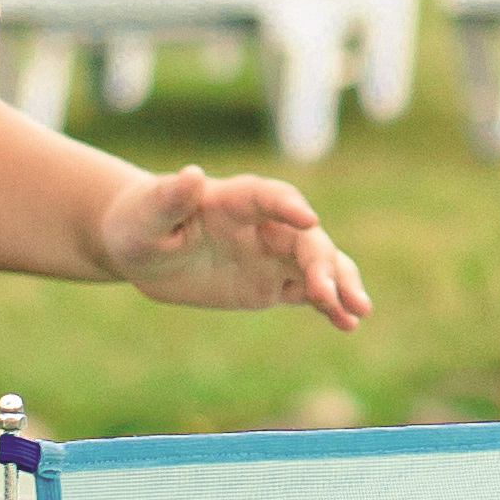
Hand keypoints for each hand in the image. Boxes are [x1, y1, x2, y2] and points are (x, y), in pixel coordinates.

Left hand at [94, 166, 372, 329]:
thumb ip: (169, 197)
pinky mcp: (272, 282)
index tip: (308, 219)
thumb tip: (191, 175)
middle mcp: (263, 223)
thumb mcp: (146, 214)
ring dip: (340, 283)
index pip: (269, 197)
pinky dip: (331, 305)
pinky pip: (309, 291)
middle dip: (321, 263)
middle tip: (328, 293)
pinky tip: (347, 324)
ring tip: (358, 311)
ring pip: (318, 264)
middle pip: (304, 238)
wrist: (143, 249)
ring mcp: (272, 253)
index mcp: (235, 199)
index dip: (288, 206)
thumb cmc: (140, 222)